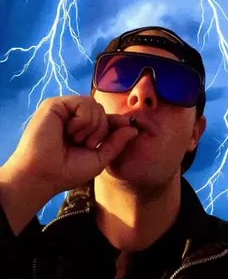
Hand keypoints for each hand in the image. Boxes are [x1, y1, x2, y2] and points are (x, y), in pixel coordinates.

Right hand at [0, 96, 138, 231]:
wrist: (44, 175)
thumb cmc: (67, 170)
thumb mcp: (99, 158)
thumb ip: (116, 143)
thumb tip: (133, 128)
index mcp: (82, 129)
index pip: (107, 118)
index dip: (119, 122)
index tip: (133, 127)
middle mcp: (73, 118)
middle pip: (103, 111)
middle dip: (101, 130)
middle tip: (84, 144)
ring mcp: (64, 110)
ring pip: (96, 106)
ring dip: (92, 126)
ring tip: (75, 139)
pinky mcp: (54, 105)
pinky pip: (84, 102)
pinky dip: (83, 120)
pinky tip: (70, 131)